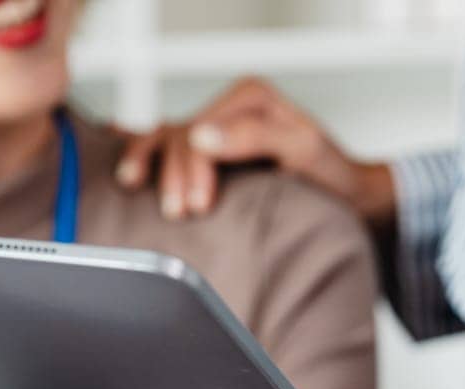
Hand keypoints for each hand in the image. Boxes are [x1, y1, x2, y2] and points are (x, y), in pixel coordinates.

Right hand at [115, 76, 394, 222]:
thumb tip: (201, 137)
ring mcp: (213, 131)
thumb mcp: (301, 151)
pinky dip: (139, 149)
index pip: (201, 130)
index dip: (192, 167)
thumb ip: (255, 137)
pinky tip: (119, 155)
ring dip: (147, 164)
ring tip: (135, 187)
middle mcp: (227, 110)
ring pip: (163, 139)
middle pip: (178, 137)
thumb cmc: (329, 176)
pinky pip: (162, 145)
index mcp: (249, 99)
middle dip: (173, 176)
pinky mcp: (206, 154)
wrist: (344, 198)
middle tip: (180, 213)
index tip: (199, 206)